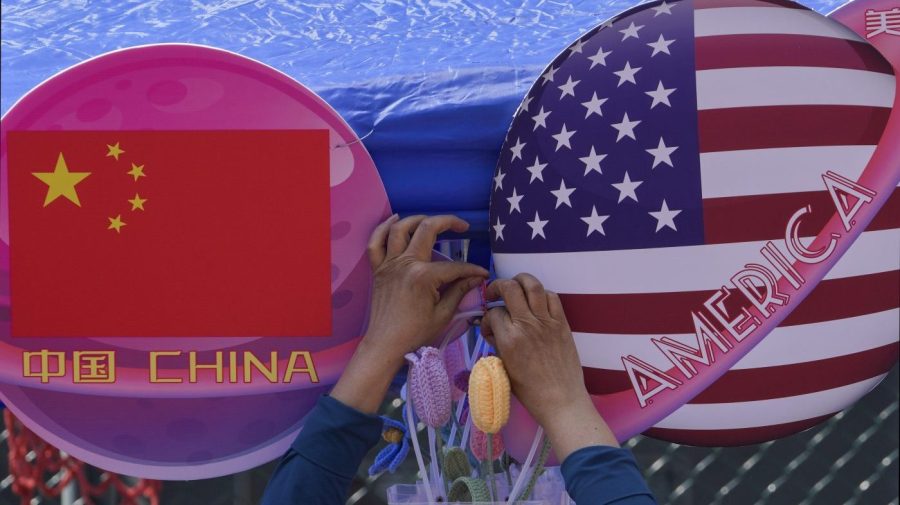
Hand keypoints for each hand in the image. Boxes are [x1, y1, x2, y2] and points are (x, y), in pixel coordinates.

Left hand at [331, 214, 488, 412]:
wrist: (386, 344)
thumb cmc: (415, 333)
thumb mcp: (443, 314)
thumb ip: (459, 291)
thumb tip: (476, 277)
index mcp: (423, 276)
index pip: (454, 266)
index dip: (471, 269)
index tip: (482, 273)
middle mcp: (405, 264)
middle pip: (427, 230)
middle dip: (448, 222)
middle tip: (462, 226)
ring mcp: (389, 264)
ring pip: (400, 229)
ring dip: (417, 219)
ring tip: (431, 221)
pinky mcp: (378, 269)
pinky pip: (375, 243)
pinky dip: (383, 228)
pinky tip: (395, 219)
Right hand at [481, 274, 617, 459]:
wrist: (561, 400)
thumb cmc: (529, 391)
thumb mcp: (504, 368)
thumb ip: (497, 344)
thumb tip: (492, 329)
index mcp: (509, 339)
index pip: (493, 313)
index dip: (488, 318)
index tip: (490, 327)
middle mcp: (527, 325)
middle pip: (509, 288)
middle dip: (498, 286)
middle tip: (496, 294)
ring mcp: (547, 322)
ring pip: (532, 285)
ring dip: (520, 280)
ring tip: (515, 286)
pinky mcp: (562, 323)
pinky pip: (552, 297)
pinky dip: (542, 294)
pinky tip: (536, 302)